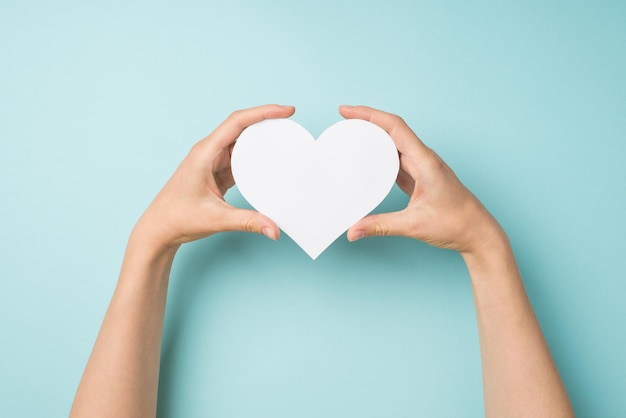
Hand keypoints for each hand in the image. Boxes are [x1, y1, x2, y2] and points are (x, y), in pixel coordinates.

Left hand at [131, 104, 294, 251]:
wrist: (159, 229)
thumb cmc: (178, 218)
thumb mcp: (216, 219)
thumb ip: (248, 222)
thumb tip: (274, 229)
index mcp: (205, 153)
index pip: (237, 123)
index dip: (262, 112)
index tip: (285, 111)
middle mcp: (208, 152)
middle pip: (240, 126)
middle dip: (265, 120)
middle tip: (290, 121)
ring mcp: (211, 161)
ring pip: (240, 141)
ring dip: (260, 137)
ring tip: (283, 135)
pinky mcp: (215, 172)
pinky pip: (238, 157)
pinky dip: (254, 155)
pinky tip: (267, 158)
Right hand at [341, 105, 503, 255]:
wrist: (478, 233)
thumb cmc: (456, 224)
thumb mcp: (414, 225)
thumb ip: (381, 226)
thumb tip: (353, 231)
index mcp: (425, 161)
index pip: (394, 127)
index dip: (369, 115)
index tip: (347, 111)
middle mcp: (424, 159)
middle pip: (392, 130)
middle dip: (367, 122)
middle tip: (343, 121)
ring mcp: (423, 167)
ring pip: (394, 144)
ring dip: (374, 138)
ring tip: (351, 137)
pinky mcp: (421, 177)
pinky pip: (398, 160)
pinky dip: (381, 156)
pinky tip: (368, 161)